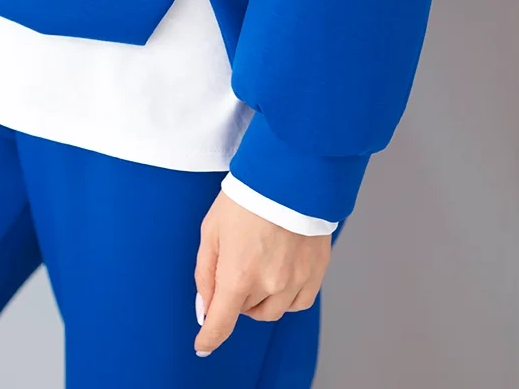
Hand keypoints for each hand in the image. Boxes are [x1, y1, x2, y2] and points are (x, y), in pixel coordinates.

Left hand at [194, 191, 330, 356]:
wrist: (290, 173)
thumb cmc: (248, 196)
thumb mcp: (212, 230)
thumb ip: (206, 273)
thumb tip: (206, 306)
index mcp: (238, 274)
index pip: (221, 323)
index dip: (209, 338)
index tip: (203, 345)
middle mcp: (269, 284)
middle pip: (246, 311)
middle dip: (237, 296)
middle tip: (237, 265)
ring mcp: (296, 280)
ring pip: (273, 311)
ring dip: (261, 299)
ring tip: (260, 266)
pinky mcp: (316, 271)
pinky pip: (299, 303)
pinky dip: (286, 297)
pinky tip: (281, 276)